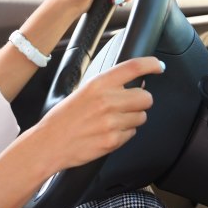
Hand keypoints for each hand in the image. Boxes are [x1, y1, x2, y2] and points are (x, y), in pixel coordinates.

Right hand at [0, 56, 163, 207]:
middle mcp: (107, 101)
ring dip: (132, 118)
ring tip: (112, 121)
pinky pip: (132, 134)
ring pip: (142, 117)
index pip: (133, 67)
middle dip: (141, 101)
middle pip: (146, 97)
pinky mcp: (114, 140)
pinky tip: (107, 132)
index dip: (150, 64)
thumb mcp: (82, 92)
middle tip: (129, 104)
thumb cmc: (63, 118)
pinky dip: (124, 133)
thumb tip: (133, 84)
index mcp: (98, 84)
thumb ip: (107, 87)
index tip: (158, 65)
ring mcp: (112, 122)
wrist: (49, 143)